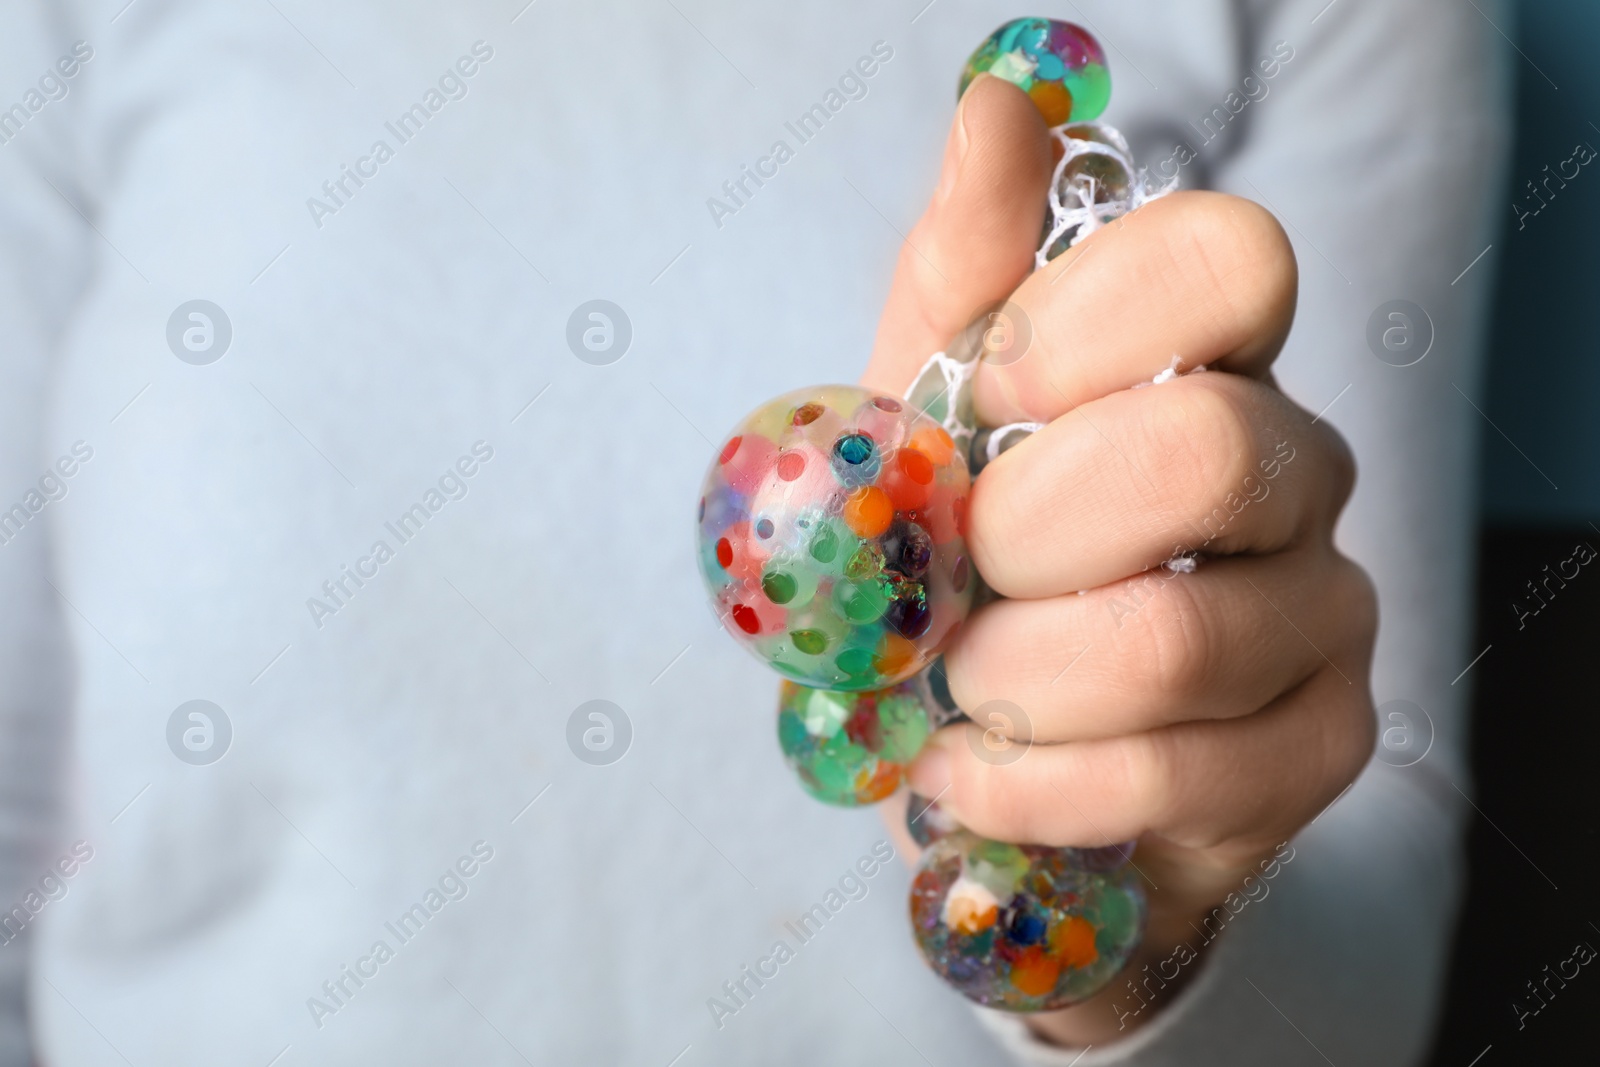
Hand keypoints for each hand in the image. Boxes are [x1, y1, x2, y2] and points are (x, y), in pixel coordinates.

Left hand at [863, 75, 1376, 1044]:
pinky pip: (1175, 776)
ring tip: (954, 688)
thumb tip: (999, 102)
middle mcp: (1295, 463)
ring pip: (1176, 639)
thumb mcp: (925, 407)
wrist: (976, 737)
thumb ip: (966, 268)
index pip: (1229, 260)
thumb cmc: (957, 556)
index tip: (977, 407)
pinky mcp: (1320, 744)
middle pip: (1205, 451)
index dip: (1078, 330)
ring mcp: (1326, 607)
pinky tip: (976, 772)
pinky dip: (1031, 785)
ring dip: (1007, 681)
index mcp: (1202, 357)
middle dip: (1022, 536)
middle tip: (959, 578)